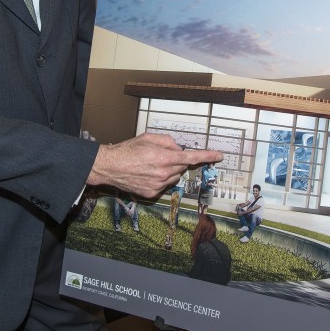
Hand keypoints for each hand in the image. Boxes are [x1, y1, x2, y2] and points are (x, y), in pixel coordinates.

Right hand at [87, 133, 221, 199]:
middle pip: (181, 167)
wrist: (110, 166)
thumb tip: (178, 148)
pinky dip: (160, 179)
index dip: (207, 156)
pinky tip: (147, 174)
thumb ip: (168, 141)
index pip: (191, 157)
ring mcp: (158, 185)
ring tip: (151, 165)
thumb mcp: (149, 137)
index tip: (218, 155)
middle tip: (161, 155)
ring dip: (169, 170)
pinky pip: (164, 185)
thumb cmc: (128, 150)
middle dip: (176, 160)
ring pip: (174, 177)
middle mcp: (164, 173)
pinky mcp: (152, 193)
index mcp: (164, 157)